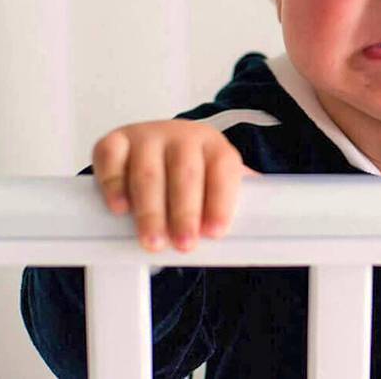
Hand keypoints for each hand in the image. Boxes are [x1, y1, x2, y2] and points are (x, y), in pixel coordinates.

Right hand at [92, 119, 257, 252]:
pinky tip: (120, 208)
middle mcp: (182, 135)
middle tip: (184, 244)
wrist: (161, 144)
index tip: (216, 232)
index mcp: (215, 146)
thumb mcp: (219, 181)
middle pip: (185, 174)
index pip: (223, 170)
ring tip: (153, 241)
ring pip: (148, 172)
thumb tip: (268, 222)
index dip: (220, 202)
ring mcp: (147, 136)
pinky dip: (114, 184)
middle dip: (185, 213)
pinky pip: (111, 158)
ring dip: (150, 210)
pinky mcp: (116, 141)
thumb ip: (236, 199)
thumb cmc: (194, 173)